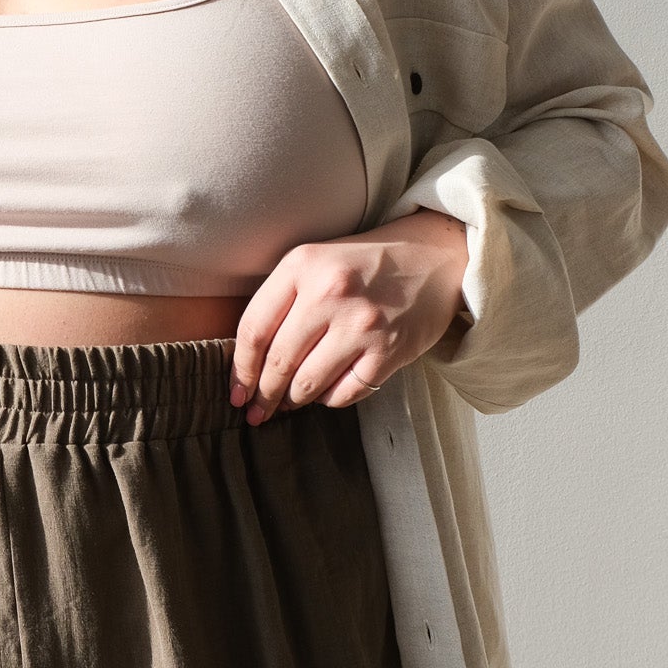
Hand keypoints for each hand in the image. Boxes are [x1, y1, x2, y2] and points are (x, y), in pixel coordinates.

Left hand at [229, 210, 470, 423]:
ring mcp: (362, 324)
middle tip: (256, 412)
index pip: (254, 329)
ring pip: (308, 384)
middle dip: (263, 395)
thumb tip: (250, 362)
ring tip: (289, 403)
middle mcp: (330, 293)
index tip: (235, 392)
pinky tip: (327, 393)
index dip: (239, 369)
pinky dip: (330, 400)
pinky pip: (345, 394)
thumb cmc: (363, 264)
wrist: (432, 255)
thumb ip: (282, 300)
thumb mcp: (315, 261)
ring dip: (293, 401)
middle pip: (278, 362)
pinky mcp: (390, 351)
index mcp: (302, 265)